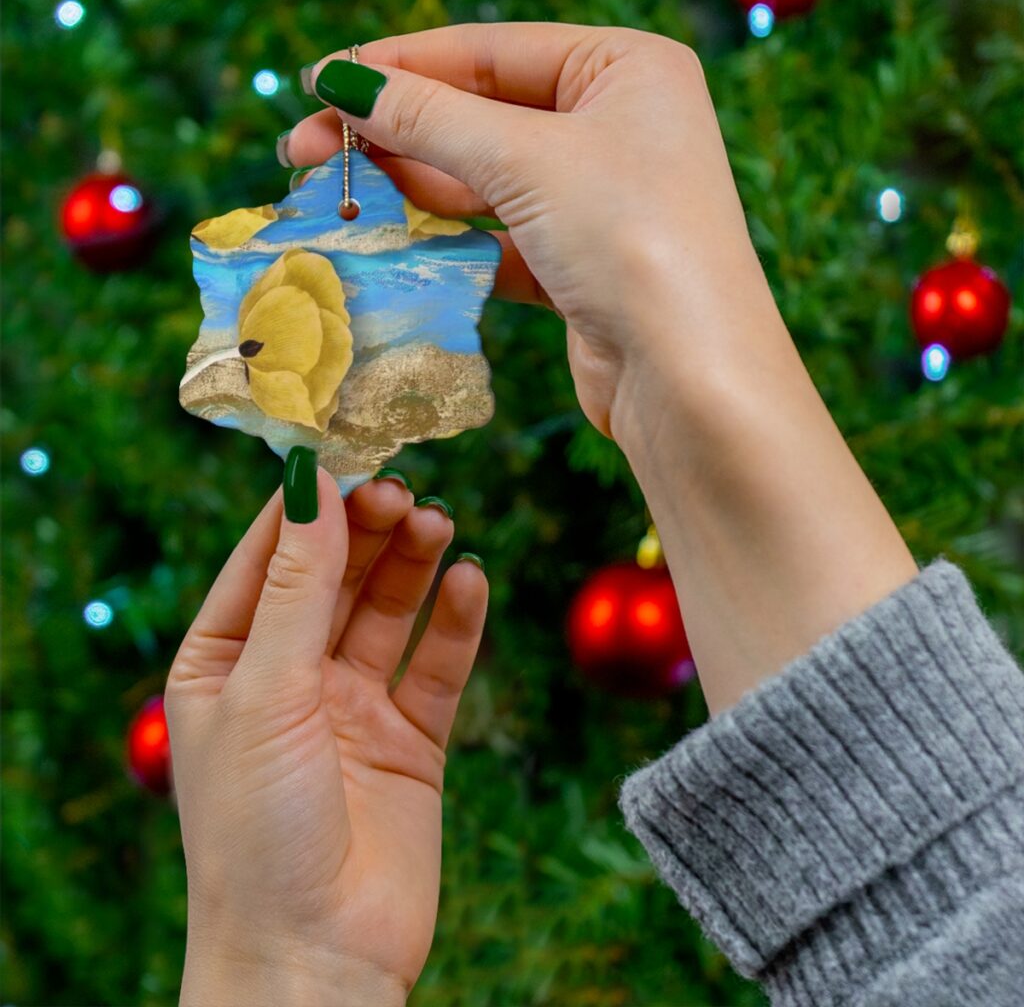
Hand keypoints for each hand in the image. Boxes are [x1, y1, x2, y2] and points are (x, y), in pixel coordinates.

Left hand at [166, 470, 486, 1004]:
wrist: (316, 959)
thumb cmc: (258, 832)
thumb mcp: (266, 692)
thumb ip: (296, 588)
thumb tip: (312, 485)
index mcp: (226, 662)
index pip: (267, 558)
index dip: (306, 504)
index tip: (345, 448)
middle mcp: (289, 677)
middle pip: (335, 576)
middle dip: (367, 529)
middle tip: (403, 489)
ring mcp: (353, 707)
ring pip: (389, 611)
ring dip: (413, 564)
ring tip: (439, 522)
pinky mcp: (411, 739)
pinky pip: (437, 665)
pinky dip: (456, 622)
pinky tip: (471, 581)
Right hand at [287, 24, 914, 712]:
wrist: (690, 380)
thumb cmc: (633, 240)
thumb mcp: (526, 161)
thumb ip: (430, 118)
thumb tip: (344, 82)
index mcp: (625, 69)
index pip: (490, 51)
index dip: (400, 67)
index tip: (321, 84)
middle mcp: (617, 127)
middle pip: (482, 116)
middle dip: (394, 133)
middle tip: (306, 151)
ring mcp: (599, 201)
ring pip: (485, 181)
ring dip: (411, 188)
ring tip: (334, 195)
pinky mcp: (580, 266)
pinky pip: (499, 238)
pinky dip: (448, 239)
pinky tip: (389, 240)